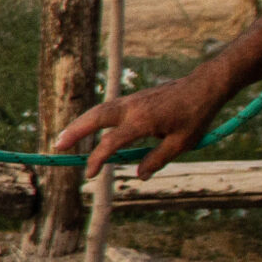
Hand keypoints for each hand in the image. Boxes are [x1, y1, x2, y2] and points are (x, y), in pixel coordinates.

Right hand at [52, 69, 232, 178]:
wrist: (204, 87)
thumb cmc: (196, 115)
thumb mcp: (182, 144)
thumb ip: (157, 159)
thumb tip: (139, 174)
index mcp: (142, 121)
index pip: (111, 142)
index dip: (98, 159)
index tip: (89, 174)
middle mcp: (131, 107)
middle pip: (94, 118)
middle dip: (74, 132)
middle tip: (57, 145)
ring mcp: (131, 100)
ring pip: (98, 111)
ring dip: (80, 123)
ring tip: (65, 137)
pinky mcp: (134, 99)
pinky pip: (108, 108)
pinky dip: (93, 117)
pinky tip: (89, 126)